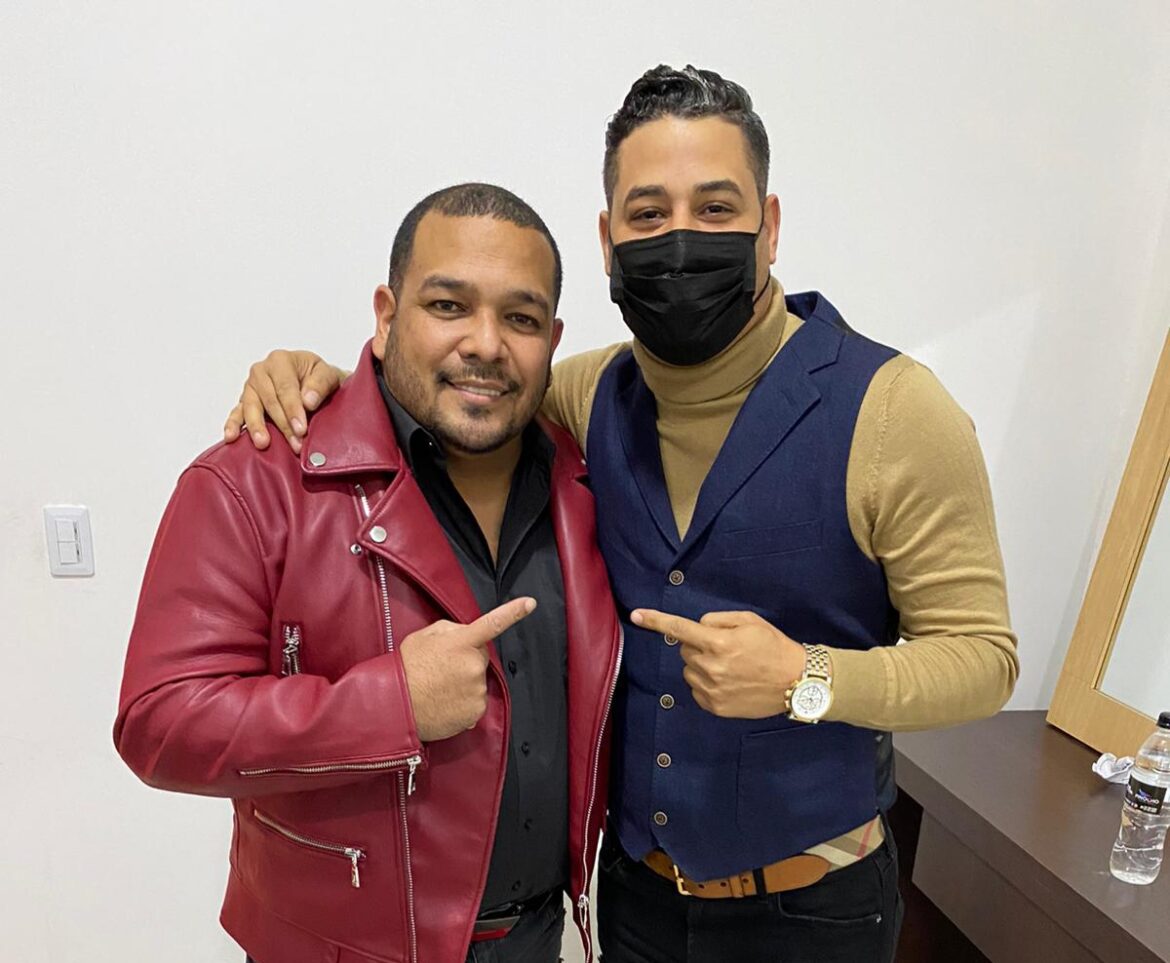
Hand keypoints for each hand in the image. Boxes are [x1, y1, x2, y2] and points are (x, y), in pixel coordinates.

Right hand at [222, 350, 347, 453]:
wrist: (313, 381)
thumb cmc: (318, 377)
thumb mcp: (328, 375)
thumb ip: (321, 384)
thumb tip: (308, 401)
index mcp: (280, 360)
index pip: (285, 387)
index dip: (293, 409)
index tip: (301, 429)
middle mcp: (261, 371)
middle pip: (269, 400)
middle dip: (282, 424)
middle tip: (295, 443)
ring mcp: (251, 386)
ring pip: (251, 407)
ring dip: (257, 427)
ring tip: (263, 443)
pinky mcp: (245, 401)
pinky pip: (237, 413)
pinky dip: (233, 424)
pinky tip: (231, 437)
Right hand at [399, 597, 536, 741]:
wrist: (394, 705)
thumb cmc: (407, 668)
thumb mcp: (425, 636)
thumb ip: (452, 630)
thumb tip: (469, 634)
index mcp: (461, 642)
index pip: (492, 623)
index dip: (513, 612)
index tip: (530, 603)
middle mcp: (473, 665)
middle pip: (481, 657)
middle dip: (467, 660)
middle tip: (441, 668)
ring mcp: (476, 690)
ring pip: (478, 681)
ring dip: (465, 683)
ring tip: (439, 687)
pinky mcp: (475, 712)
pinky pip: (475, 702)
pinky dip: (463, 703)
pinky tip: (444, 702)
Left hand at [630, 608, 807, 718]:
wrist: (796, 681)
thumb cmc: (773, 647)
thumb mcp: (749, 621)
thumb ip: (718, 620)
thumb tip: (698, 627)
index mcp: (719, 643)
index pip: (680, 629)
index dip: (656, 620)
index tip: (636, 615)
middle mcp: (712, 667)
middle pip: (685, 650)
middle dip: (698, 646)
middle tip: (725, 648)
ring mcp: (713, 690)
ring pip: (689, 670)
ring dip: (701, 666)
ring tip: (730, 667)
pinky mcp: (716, 707)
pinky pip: (697, 690)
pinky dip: (706, 684)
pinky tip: (729, 682)